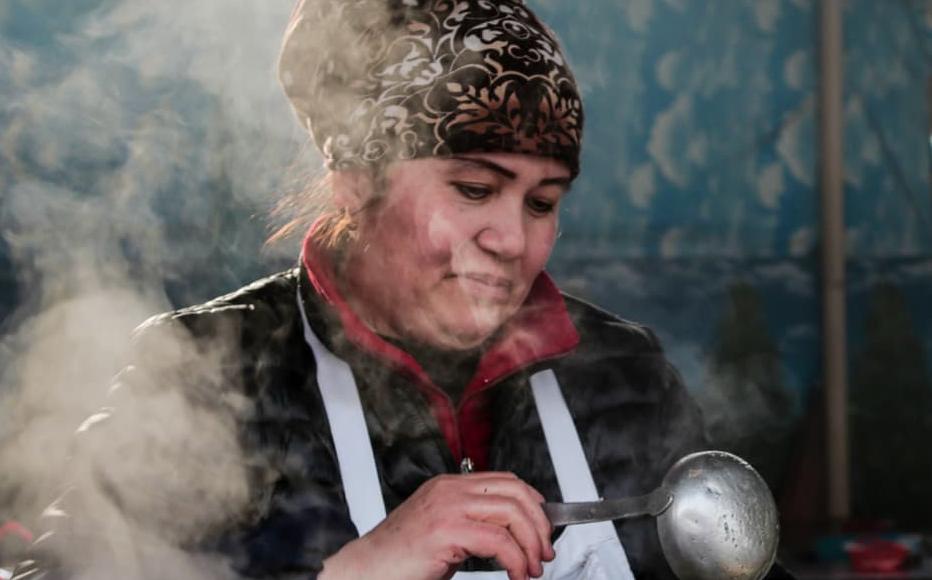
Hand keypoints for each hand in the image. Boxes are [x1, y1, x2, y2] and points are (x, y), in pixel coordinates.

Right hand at [320, 472, 554, 579]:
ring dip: (531, 543)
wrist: (365, 570)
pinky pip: (498, 540)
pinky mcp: (446, 530)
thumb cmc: (399, 559)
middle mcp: (449, 490)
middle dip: (539, 523)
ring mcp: (448, 507)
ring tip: (531, 568)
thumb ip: (471, 525)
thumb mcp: (442, 533)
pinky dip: (515, 559)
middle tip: (544, 552)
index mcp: (448, 486)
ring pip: (511, 512)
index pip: (505, 480)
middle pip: (515, 492)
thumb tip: (509, 535)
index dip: (532, 502)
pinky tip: (515, 574)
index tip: (543, 528)